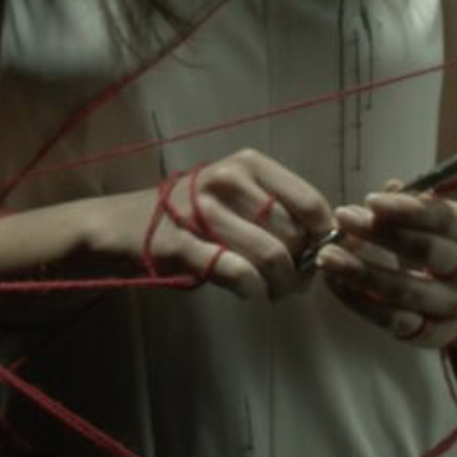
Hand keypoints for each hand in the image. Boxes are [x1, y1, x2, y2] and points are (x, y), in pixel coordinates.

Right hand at [87, 148, 335, 301]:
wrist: (128, 225)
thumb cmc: (195, 212)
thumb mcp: (237, 193)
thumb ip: (278, 209)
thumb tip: (328, 241)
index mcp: (248, 164)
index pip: (309, 202)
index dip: (324, 237)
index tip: (320, 255)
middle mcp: (228, 181)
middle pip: (292, 234)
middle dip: (302, 268)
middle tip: (294, 283)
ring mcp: (204, 212)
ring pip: (271, 256)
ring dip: (281, 285)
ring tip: (275, 291)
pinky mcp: (185, 246)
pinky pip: (239, 273)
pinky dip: (255, 290)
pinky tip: (253, 292)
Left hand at [317, 178, 456, 345]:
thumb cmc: (439, 241)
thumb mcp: (433, 216)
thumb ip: (411, 202)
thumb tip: (389, 188)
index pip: (445, 219)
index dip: (407, 210)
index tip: (370, 200)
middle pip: (426, 252)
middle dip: (380, 235)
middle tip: (342, 220)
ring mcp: (451, 306)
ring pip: (404, 291)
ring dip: (361, 272)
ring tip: (327, 256)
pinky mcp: (428, 333)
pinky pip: (391, 320)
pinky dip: (359, 302)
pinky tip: (335, 283)